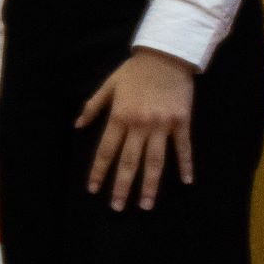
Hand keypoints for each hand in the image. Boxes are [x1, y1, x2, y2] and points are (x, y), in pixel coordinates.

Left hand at [76, 49, 196, 209]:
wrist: (166, 55)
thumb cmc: (134, 71)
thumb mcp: (108, 85)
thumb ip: (93, 107)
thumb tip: (77, 126)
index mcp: (119, 117)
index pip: (106, 151)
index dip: (99, 171)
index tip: (93, 189)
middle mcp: (139, 125)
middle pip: (129, 162)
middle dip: (122, 187)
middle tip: (118, 208)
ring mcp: (162, 125)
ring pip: (155, 161)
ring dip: (150, 185)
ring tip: (146, 205)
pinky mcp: (182, 122)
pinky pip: (183, 148)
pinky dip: (185, 165)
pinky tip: (186, 182)